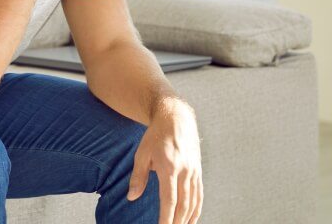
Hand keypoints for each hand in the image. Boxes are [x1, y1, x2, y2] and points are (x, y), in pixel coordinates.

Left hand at [127, 98, 202, 223]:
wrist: (176, 118)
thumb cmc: (156, 135)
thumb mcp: (142, 153)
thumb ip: (138, 176)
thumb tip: (132, 197)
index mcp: (169, 167)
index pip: (169, 200)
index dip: (166, 218)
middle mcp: (184, 171)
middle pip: (183, 205)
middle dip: (177, 222)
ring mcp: (194, 171)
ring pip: (193, 202)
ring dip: (187, 219)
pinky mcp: (198, 171)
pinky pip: (199, 195)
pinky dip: (196, 210)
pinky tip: (191, 219)